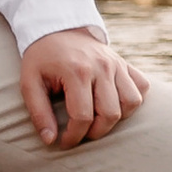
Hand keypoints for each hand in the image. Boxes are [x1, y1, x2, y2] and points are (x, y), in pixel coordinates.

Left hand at [20, 25, 147, 148]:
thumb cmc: (42, 59)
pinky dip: (132, 100)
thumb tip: (50, 140)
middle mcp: (101, 67)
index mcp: (77, 72)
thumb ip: (39, 113)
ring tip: (97, 118)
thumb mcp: (29, 83)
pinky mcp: (124, 63)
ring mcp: (116, 64)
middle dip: (96, 132)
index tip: (64, 143)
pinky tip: (114, 102)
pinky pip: (142, 87)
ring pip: (131, 103)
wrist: (57, 28)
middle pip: (111, 114)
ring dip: (117, 118)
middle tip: (81, 133)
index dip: (74, 136)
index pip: (82, 116)